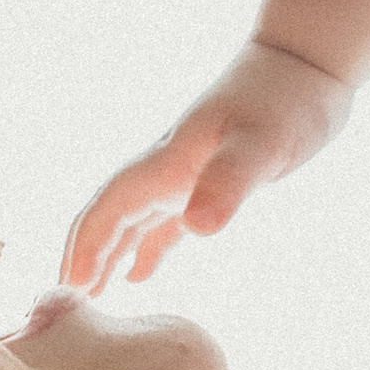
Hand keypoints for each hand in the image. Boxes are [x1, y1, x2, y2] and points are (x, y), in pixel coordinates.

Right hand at [61, 43, 354, 288]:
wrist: (307, 62)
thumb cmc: (285, 100)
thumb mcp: (263, 143)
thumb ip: (228, 181)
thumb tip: (197, 228)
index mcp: (167, 163)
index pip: (109, 209)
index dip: (86, 248)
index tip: (67, 290)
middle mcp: (166, 169)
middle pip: (109, 216)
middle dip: (84, 257)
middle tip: (63, 306)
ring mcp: (185, 173)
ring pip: (131, 222)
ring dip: (107, 256)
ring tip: (87, 299)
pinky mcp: (209, 178)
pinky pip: (163, 222)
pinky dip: (145, 249)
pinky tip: (139, 274)